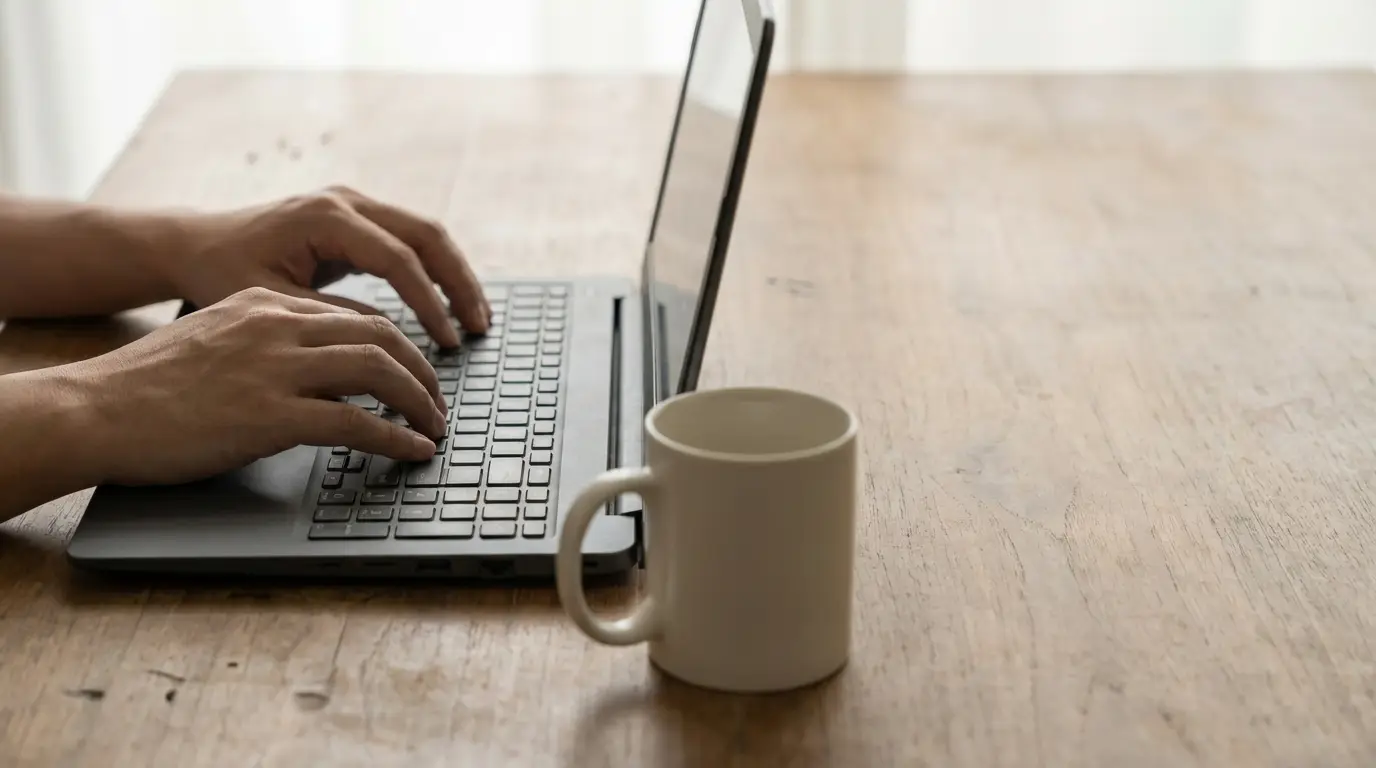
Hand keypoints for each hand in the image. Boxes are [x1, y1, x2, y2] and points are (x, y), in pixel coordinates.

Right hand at [67, 287, 446, 486]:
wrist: (93, 409)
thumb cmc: (146, 387)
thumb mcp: (214, 343)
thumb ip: (266, 347)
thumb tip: (314, 376)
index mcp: (264, 305)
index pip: (355, 315)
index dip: (396, 345)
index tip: (414, 371)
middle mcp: (277, 326)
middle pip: (381, 335)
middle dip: (421, 370)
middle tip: (438, 402)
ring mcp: (275, 369)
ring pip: (379, 370)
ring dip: (420, 402)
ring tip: (436, 428)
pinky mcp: (269, 415)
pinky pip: (356, 423)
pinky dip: (397, 438)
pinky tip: (414, 452)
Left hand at [162, 186, 489, 347]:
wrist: (193, 243)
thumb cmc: (221, 273)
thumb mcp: (274, 304)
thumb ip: (333, 318)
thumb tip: (389, 340)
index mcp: (326, 216)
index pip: (398, 259)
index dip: (429, 303)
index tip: (447, 342)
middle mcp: (347, 200)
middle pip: (427, 235)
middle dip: (459, 283)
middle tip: (479, 327)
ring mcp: (353, 203)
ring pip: (425, 234)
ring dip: (454, 276)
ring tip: (476, 319)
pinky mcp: (355, 218)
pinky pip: (409, 241)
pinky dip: (434, 272)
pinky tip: (447, 305)